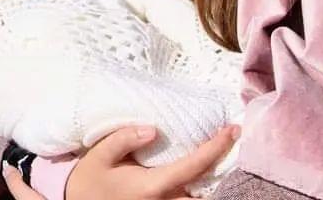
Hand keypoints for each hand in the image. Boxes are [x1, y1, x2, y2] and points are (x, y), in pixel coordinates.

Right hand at [0, 125, 238, 199]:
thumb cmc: (90, 180)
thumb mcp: (100, 155)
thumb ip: (125, 138)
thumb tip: (153, 129)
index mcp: (152, 186)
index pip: (193, 166)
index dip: (216, 148)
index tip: (233, 129)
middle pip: (206, 188)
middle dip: (220, 166)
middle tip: (230, 139)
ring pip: (198, 197)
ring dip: (209, 178)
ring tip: (218, 150)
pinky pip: (186, 198)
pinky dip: (197, 186)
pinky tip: (199, 167)